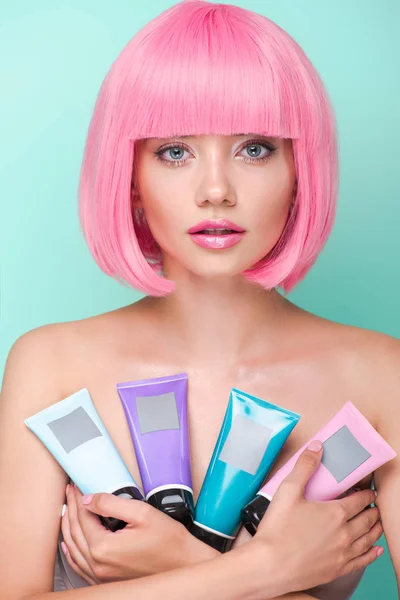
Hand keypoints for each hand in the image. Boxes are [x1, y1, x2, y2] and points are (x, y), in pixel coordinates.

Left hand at [61, 483, 217, 584]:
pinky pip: (80, 566)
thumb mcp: (142, 512)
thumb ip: (112, 503)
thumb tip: (88, 499)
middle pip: (75, 532)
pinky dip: (72, 552)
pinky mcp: (107, 581)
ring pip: (74, 550)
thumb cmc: (169, 541)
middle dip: (71, 509)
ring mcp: (101, 576)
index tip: (75, 486)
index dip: (77, 498)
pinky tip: (70, 544)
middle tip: (69, 493)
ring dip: (68, 528)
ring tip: (67, 510)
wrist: (183, 565)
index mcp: (104, 547)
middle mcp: (98, 565)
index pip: (82, 517)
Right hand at [252, 441, 382, 593]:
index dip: (366, 493)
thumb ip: (304, 466)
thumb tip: (317, 448)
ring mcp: (342, 554)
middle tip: (373, 504)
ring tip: (377, 523)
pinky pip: (362, 561)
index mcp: (335, 513)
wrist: (269, 566)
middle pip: (367, 519)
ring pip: (368, 539)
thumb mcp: (288, 490)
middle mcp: (344, 533)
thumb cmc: (277, 530)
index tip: (367, 490)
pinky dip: (372, 554)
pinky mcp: (337, 570)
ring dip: (375, 529)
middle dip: (372, 510)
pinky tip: (375, 550)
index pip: (359, 500)